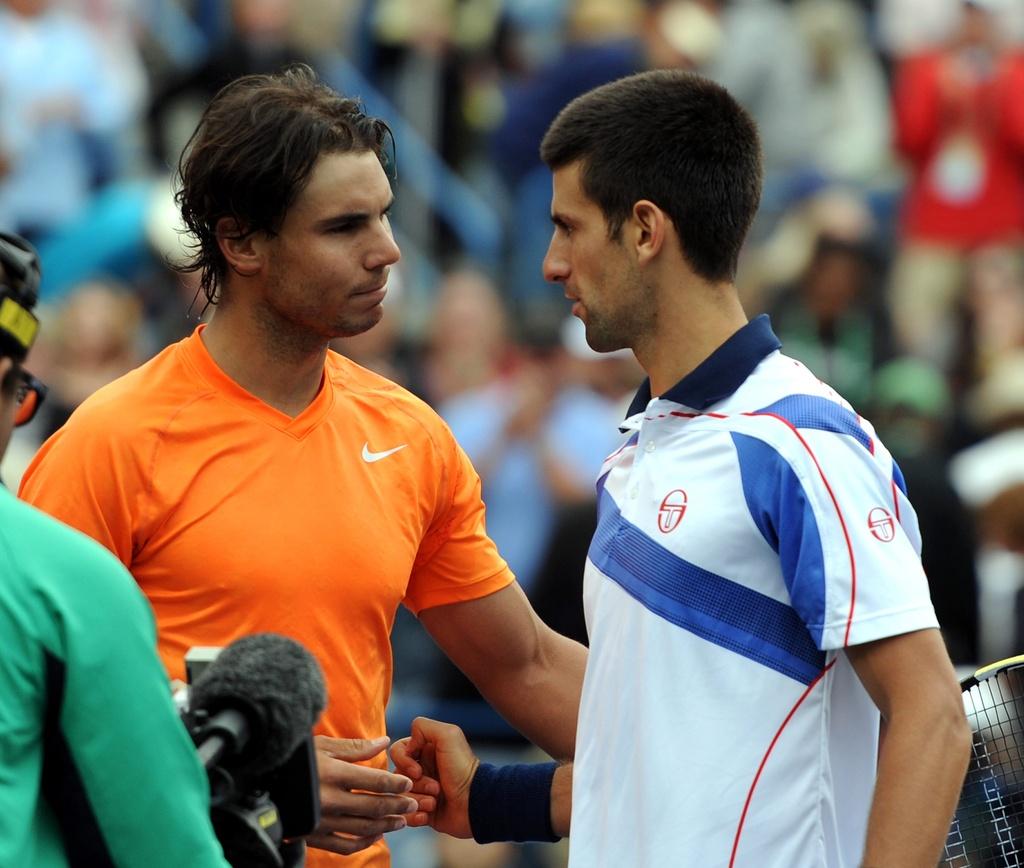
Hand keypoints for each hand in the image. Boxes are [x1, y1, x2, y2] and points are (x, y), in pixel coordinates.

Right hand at [306, 735, 437, 856]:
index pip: (374, 781)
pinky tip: (375, 836)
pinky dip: (363, 843)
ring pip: (363, 827)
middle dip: (397, 806)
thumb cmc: (295, 760)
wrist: (261, 784)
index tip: (409, 783)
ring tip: (401, 821)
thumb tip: (385, 741)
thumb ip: (355, 747)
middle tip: (413, 804)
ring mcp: (322, 821)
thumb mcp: (323, 746)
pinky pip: (344, 845)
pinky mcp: (314, 836)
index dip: (395, 784)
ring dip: (386, 825)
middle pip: (373, 806)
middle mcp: (329, 800)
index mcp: (333, 773)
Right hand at [390, 717, 478, 838]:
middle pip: (397, 776)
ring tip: (435, 802)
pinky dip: (416, 815)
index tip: (418, 770)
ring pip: (400, 796)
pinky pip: (406, 815)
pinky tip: (429, 814)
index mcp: (425, 750)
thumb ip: (423, 727)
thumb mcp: (448, 735)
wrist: (476, 803)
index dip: (404, 761)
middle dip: (416, 785)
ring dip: (418, 800)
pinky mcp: (423, 811)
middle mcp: (421, 769)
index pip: (398, 751)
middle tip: (436, 788)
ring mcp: (421, 791)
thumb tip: (408, 743)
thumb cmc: (463, 769)